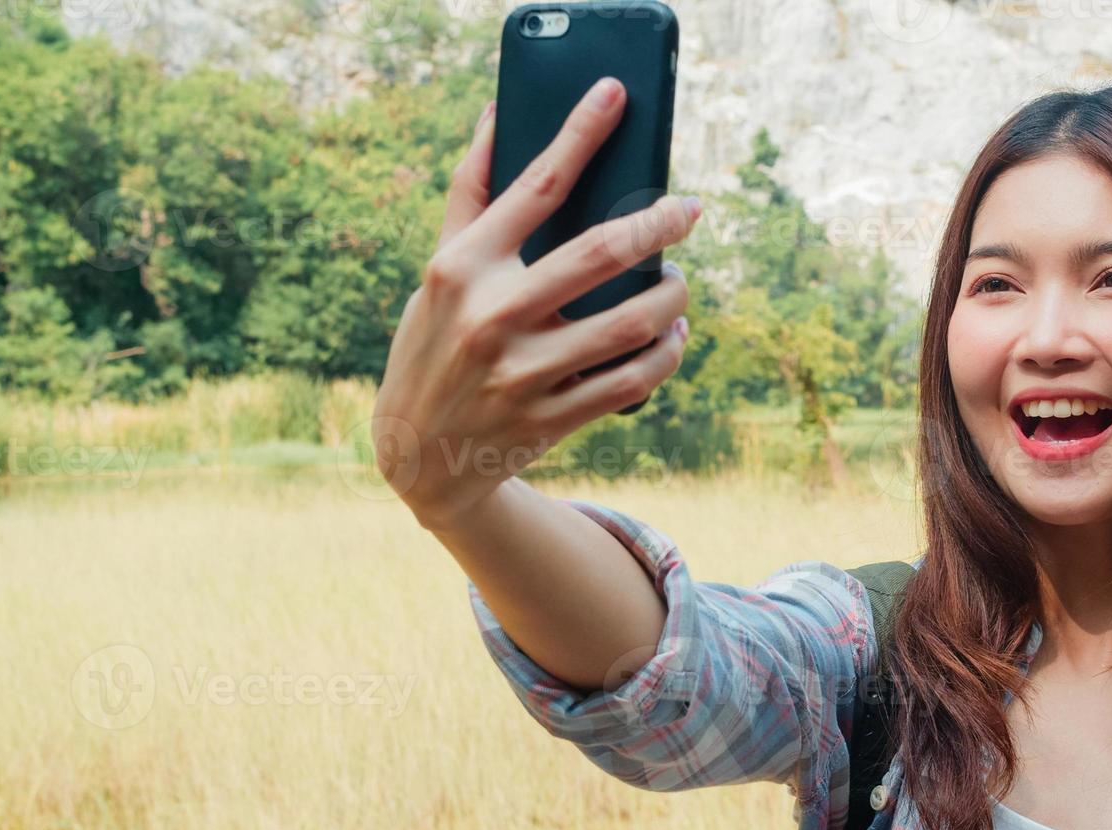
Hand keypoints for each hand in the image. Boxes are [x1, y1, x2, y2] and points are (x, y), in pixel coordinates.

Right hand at [372, 77, 701, 530]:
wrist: (421, 454)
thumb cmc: (435, 341)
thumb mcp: (439, 271)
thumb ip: (471, 198)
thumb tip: (499, 114)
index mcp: (462, 267)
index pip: (533, 184)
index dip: (579, 133)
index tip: (616, 94)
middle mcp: (492, 316)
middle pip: (602, 254)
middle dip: (661, 223)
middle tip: (690, 209)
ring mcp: (523, 374)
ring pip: (632, 323)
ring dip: (673, 297)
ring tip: (678, 283)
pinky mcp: (551, 419)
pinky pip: (634, 380)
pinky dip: (667, 353)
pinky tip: (673, 335)